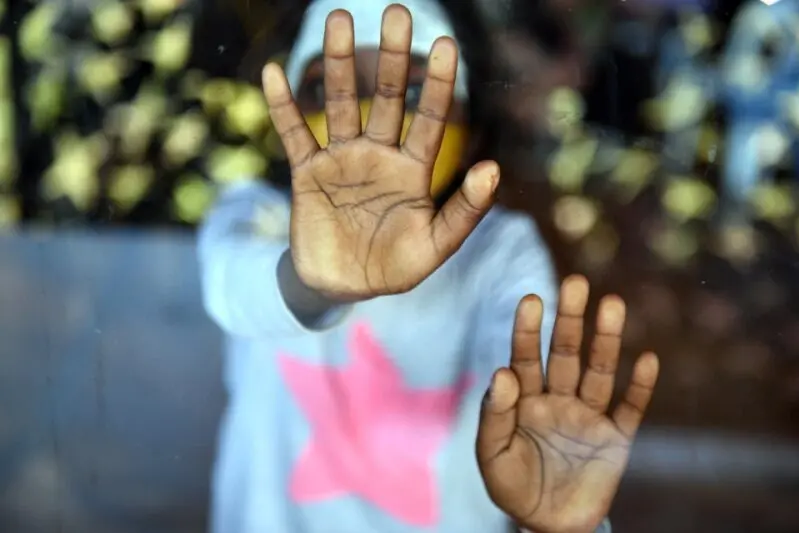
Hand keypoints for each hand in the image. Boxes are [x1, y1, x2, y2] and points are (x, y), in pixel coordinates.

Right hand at [262, 5, 497, 301]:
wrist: (343, 288)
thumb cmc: (394, 268)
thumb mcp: (434, 246)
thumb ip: (464, 211)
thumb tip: (493, 168)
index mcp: (413, 171)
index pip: (429, 120)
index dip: (437, 85)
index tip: (445, 45)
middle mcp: (379, 155)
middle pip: (388, 98)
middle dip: (392, 57)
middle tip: (396, 12)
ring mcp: (342, 160)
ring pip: (341, 105)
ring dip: (341, 65)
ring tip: (340, 18)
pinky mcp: (308, 174)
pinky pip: (294, 135)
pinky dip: (283, 107)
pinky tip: (274, 72)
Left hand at [476, 275, 658, 532]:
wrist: (547, 525)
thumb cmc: (513, 488)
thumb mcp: (492, 455)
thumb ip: (494, 415)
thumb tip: (502, 370)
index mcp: (525, 400)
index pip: (525, 357)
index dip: (528, 330)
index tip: (531, 299)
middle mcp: (558, 399)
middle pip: (565, 354)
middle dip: (570, 320)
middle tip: (575, 282)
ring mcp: (588, 417)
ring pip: (599, 372)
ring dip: (606, 340)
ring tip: (612, 303)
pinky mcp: (615, 440)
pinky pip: (630, 409)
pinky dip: (640, 387)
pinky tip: (647, 359)